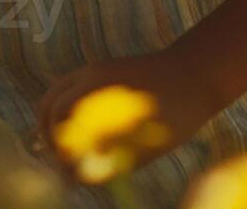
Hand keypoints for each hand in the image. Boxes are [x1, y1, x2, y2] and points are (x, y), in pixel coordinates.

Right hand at [33, 49, 223, 182]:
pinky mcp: (103, 69)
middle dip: (50, 135)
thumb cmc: (177, 113)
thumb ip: (107, 165)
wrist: (198, 72)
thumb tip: (74, 178)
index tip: (68, 171)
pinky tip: (87, 131)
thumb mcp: (144, 148)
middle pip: (49, 106)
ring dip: (57, 121)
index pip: (58, 124)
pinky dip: (70, 110)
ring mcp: (95, 69)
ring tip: (71, 147)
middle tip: (63, 159)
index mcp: (97, 93)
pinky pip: (73, 88)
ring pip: (57, 94)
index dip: (58, 151)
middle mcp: (90, 77)